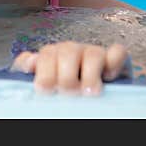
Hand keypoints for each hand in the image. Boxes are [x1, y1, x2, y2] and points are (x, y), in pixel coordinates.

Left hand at [11, 41, 131, 94]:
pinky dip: (114, 62)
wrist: (93, 94)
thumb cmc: (64, 88)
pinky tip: (109, 76)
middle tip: (67, 91)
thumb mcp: (45, 82)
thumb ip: (33, 71)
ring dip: (90, 72)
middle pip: (67, 51)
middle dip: (66, 74)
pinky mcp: (114, 59)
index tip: (43, 88)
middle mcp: (72, 51)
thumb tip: (28, 63)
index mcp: (52, 56)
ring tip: (89, 92)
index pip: (45, 55)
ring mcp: (93, 53)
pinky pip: (117, 52)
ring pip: (92, 52)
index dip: (43, 70)